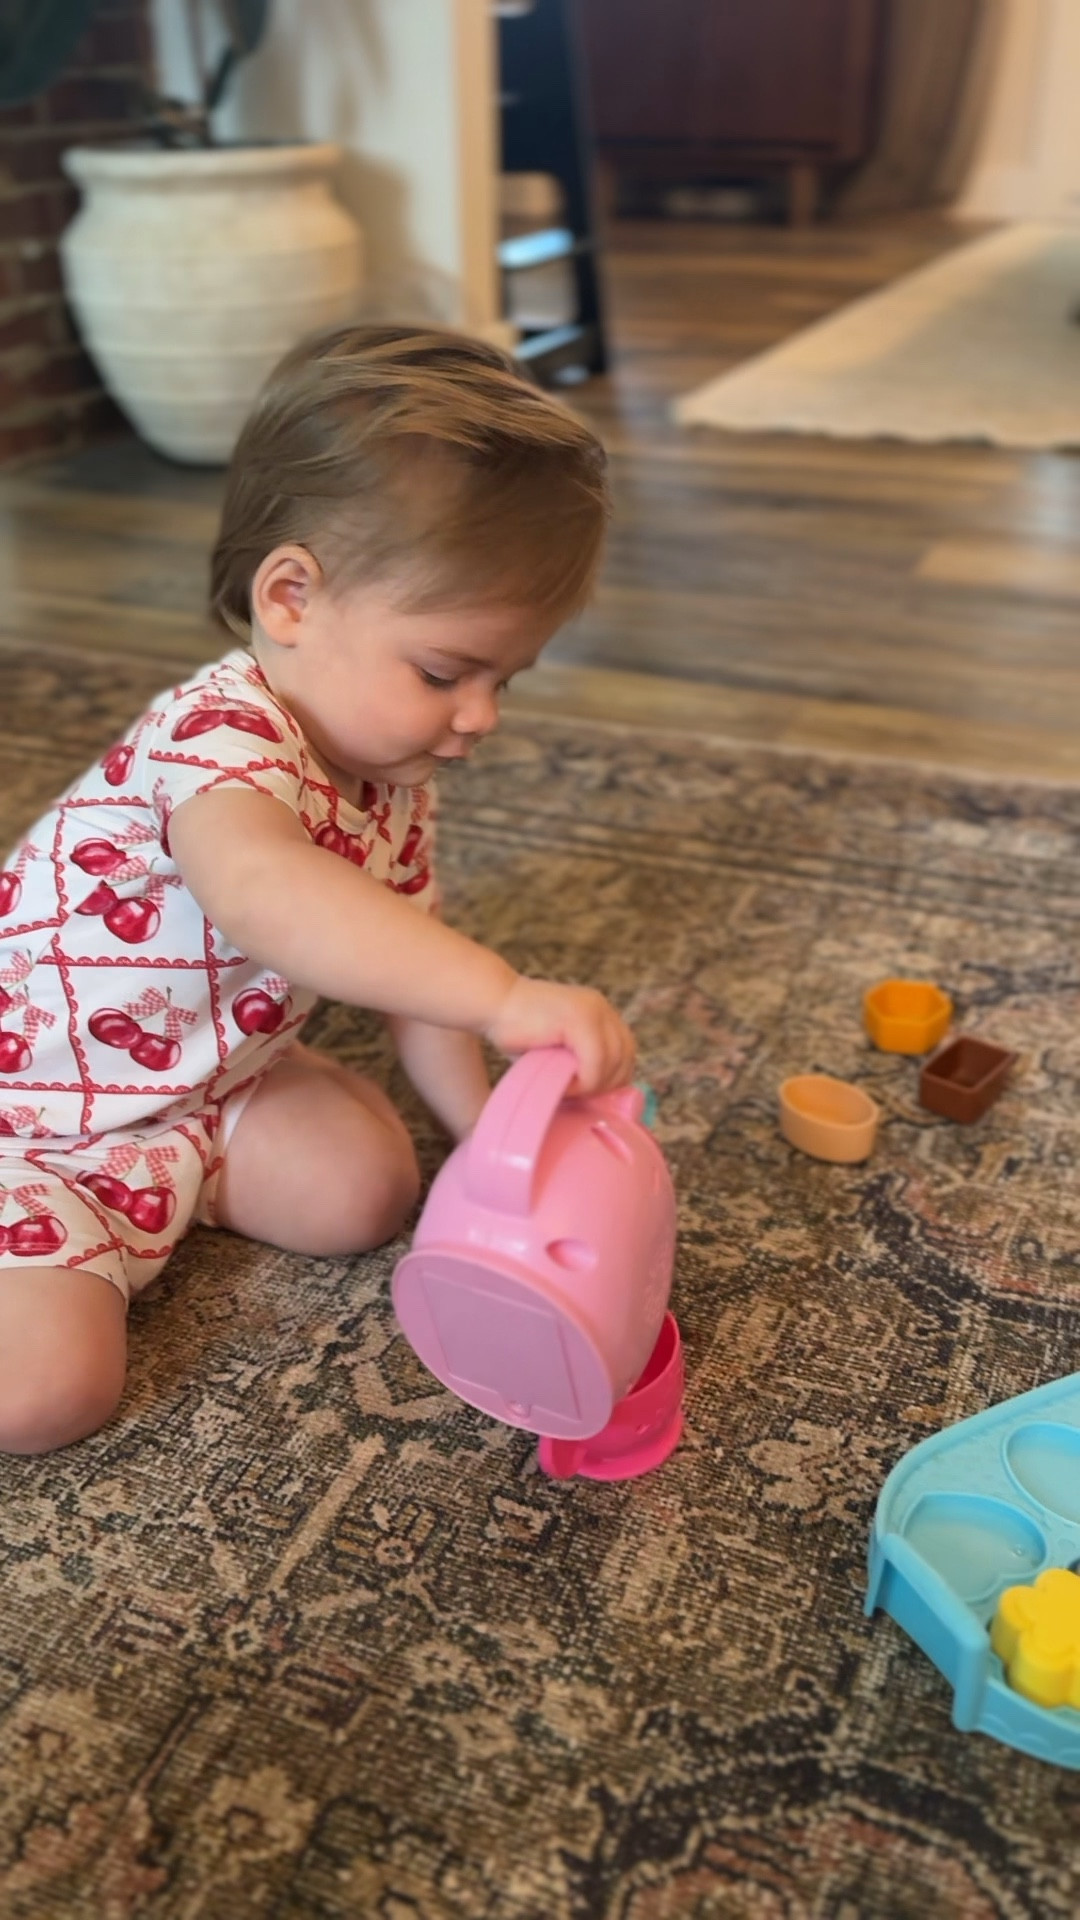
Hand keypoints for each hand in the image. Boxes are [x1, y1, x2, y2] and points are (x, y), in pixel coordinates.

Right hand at [485, 977, 635, 1094]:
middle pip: (626, 1057)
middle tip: (578, 1096)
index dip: (613, 1077)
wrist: (491, 1003)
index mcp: (599, 1012)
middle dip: (606, 1085)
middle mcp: (601, 1007)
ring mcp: (593, 1010)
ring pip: (614, 1062)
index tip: (590, 1094)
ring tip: (567, 1090)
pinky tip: (562, 1085)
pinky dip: (583, 1081)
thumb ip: (579, 1063)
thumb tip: (597, 1098)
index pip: (627, 1051)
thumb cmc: (516, 1031)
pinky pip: (596, 1061)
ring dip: (593, 1085)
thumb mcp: (557, 1049)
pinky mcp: (580, 1018)